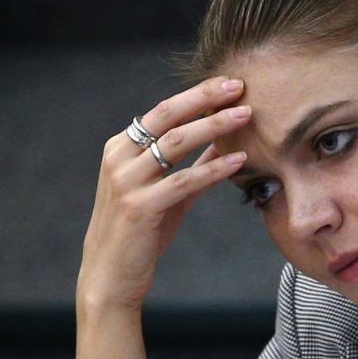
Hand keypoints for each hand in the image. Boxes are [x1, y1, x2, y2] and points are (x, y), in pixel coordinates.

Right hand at [77, 76, 250, 309]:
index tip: (229, 83)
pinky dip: (213, 168)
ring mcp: (126, 181)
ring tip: (246, 115)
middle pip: (167, 116)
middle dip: (204, 97)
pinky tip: (239, 160)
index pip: (163, 111)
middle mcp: (119, 158)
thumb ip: (192, 166)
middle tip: (238, 85)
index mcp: (122, 148)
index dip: (197, 94)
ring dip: (214, 126)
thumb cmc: (141, 232)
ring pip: (175, 143)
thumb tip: (224, 143)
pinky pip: (183, 181)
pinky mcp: (139, 206)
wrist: (111, 275)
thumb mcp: (168, 193)